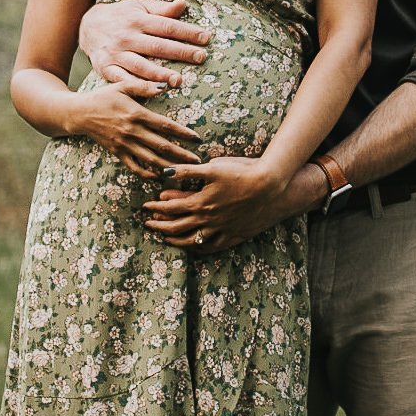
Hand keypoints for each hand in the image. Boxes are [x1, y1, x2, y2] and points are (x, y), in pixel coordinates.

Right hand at [73, 85, 201, 178]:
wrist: (80, 113)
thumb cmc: (104, 97)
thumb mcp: (123, 86)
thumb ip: (144, 87)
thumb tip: (165, 86)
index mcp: (137, 114)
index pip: (165, 126)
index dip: (183, 133)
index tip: (197, 138)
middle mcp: (132, 131)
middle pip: (162, 146)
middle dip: (182, 155)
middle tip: (198, 161)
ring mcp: (124, 144)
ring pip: (151, 159)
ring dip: (168, 166)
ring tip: (183, 172)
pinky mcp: (117, 153)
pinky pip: (134, 167)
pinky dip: (147, 174)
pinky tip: (159, 176)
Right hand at [80, 0, 212, 97]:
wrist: (88, 25)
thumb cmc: (121, 16)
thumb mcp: (139, 7)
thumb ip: (161, 9)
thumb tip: (183, 5)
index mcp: (138, 20)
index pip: (167, 26)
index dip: (187, 32)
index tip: (206, 38)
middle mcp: (127, 37)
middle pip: (157, 46)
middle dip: (180, 52)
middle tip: (201, 58)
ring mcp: (116, 54)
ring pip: (140, 66)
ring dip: (160, 74)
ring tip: (179, 81)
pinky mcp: (106, 68)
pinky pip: (122, 80)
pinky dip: (135, 87)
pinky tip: (151, 93)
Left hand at [141, 156, 309, 252]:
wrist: (270, 187)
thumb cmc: (242, 172)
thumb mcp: (213, 167)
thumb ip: (187, 171)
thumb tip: (164, 172)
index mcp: (200, 202)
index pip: (171, 208)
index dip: (156, 208)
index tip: (145, 207)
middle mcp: (208, 220)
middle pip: (177, 228)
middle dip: (160, 227)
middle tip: (148, 225)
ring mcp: (221, 230)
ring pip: (193, 241)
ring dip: (176, 240)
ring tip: (166, 239)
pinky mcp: (234, 235)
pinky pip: (212, 247)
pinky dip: (199, 248)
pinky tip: (194, 246)